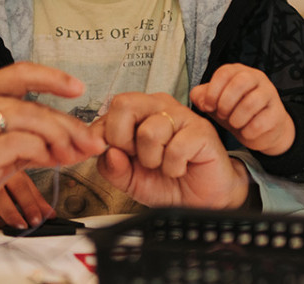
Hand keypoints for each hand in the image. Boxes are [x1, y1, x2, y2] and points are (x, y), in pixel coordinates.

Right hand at [0, 62, 104, 242]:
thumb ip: (30, 139)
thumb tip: (76, 142)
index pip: (20, 72)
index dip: (53, 77)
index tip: (78, 88)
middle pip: (34, 104)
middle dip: (70, 125)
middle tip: (90, 142)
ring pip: (32, 121)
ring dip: (60, 140)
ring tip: (69, 156)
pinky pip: (22, 145)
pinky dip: (42, 153)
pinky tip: (47, 162)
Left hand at [92, 92, 249, 208]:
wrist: (199, 200)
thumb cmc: (167, 183)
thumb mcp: (129, 180)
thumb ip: (112, 168)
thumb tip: (108, 152)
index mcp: (139, 112)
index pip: (110, 108)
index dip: (102, 134)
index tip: (111, 153)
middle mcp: (159, 107)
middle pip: (124, 104)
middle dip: (123, 139)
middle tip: (138, 157)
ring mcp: (182, 116)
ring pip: (149, 131)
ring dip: (152, 160)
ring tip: (163, 164)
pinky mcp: (201, 130)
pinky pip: (175, 148)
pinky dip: (173, 167)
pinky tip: (180, 168)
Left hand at [190, 64, 293, 154]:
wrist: (260, 131)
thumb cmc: (234, 111)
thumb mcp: (215, 102)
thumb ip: (202, 96)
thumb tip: (202, 100)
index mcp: (239, 71)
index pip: (224, 72)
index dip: (213, 91)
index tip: (209, 106)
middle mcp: (256, 78)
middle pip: (240, 82)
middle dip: (225, 103)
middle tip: (222, 115)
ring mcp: (270, 94)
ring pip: (251, 103)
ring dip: (236, 118)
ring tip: (234, 123)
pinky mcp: (278, 113)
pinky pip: (261, 122)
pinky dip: (248, 131)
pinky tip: (246, 131)